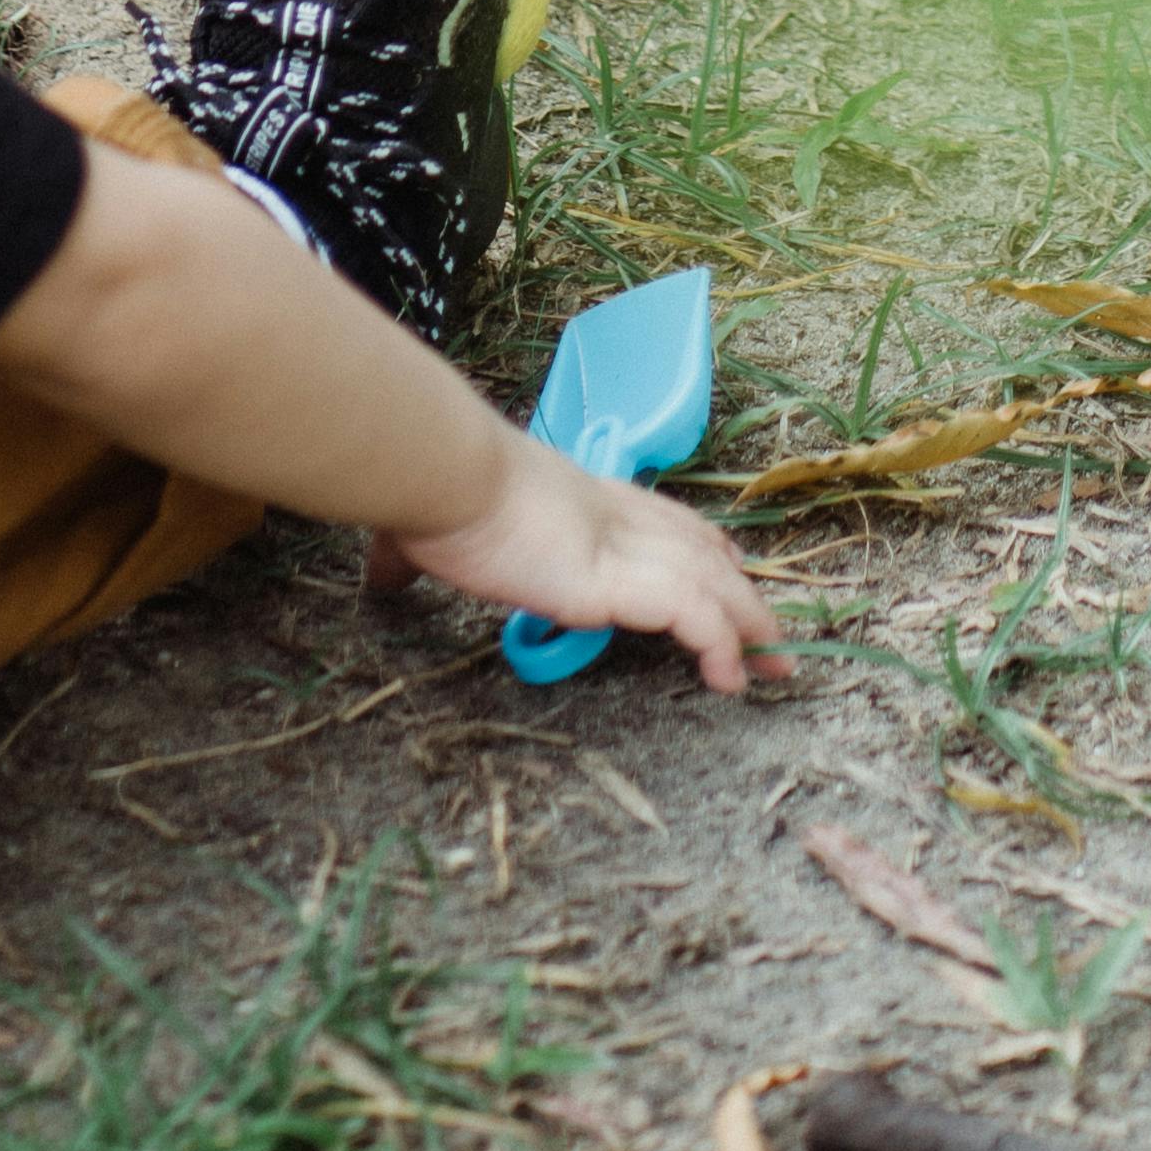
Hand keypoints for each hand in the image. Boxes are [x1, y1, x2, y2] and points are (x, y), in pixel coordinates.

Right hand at [377, 431, 786, 695]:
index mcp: (578, 499)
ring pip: (710, 581)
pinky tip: (732, 678)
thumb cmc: (434, 494)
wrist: (443, 472)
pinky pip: (691, 614)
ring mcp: (618, 548)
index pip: (660, 519)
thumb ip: (409, 556)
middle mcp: (611, 516)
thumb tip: (374, 576)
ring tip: (776, 666)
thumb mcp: (429, 529)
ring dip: (750, 623)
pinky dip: (720, 643)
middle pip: (700, 549)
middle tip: (775, 634)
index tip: (727, 572)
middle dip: (743, 591)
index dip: (700, 548)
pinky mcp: (615, 582)